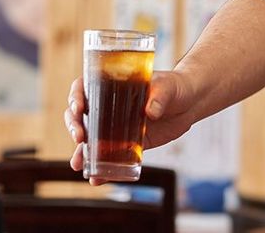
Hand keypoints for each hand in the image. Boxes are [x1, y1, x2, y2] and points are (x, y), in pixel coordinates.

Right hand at [66, 71, 198, 183]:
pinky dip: (101, 169)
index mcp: (112, 85)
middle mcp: (108, 106)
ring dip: (81, 152)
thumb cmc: (175, 86)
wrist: (190, 103)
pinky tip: (96, 178)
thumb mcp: (167, 86)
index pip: (84, 88)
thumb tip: (150, 112)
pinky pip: (110, 157)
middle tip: (79, 137)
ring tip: (78, 164)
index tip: (79, 108)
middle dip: (74, 126)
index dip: (75, 97)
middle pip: (80, 115)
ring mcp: (116, 126)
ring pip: (90, 139)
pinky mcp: (127, 144)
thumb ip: (159, 96)